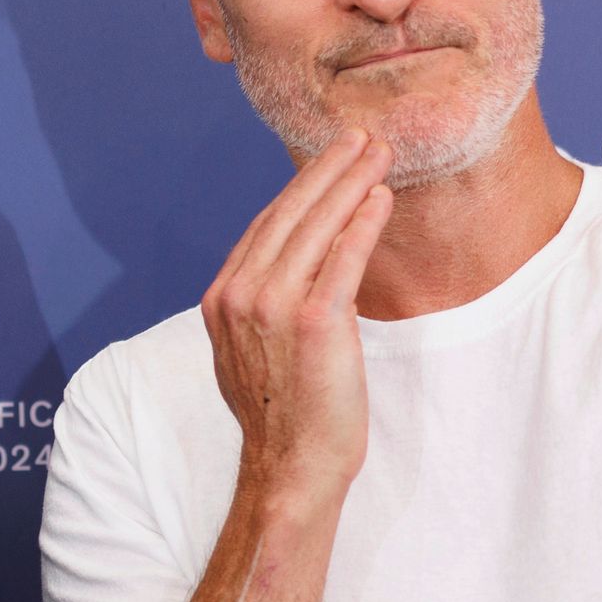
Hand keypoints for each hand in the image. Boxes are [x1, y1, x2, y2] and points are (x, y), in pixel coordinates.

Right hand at [201, 128, 392, 511]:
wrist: (290, 464)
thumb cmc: (282, 415)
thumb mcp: (253, 351)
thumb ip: (262, 307)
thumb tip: (286, 273)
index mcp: (221, 299)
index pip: (264, 227)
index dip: (300, 189)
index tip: (327, 161)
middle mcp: (240, 295)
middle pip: (288, 215)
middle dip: (327, 170)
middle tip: (358, 136)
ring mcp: (273, 306)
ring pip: (317, 227)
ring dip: (350, 182)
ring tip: (377, 153)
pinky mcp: (314, 320)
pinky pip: (344, 256)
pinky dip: (363, 222)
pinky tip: (379, 198)